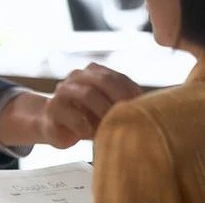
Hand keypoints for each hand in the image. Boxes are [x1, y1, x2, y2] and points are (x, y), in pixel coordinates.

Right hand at [0, 63, 141, 148]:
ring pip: (87, 93)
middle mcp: (77, 77)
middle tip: (130, 117)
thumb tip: (152, 110)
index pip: (117, 77)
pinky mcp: (52, 108)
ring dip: (103, 111)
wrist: (52, 125)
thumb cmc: (86, 118)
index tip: (144, 108)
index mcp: (93, 72)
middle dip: (120, 99)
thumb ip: (121, 104)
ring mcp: (63, 90)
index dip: (132, 92)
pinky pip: (70, 113)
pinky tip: (90, 133)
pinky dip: (84, 124)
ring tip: (112, 125)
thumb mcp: (105, 108)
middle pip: (103, 80)